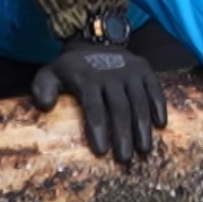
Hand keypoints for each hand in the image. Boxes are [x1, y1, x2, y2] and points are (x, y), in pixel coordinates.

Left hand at [31, 41, 167, 162]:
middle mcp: (111, 74)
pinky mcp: (144, 69)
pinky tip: (160, 125)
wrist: (94, 42)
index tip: (101, 151)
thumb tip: (45, 106)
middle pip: (119, 107)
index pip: (94, 106)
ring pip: (139, 101)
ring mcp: (130, 71)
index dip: (97, 129)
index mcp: (87, 78)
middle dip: (123, 135)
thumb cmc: (71, 69)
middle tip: (125, 159)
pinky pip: (154, 88)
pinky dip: (158, 105)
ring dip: (142, 126)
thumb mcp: (50, 73)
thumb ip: (42, 88)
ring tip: (144, 149)